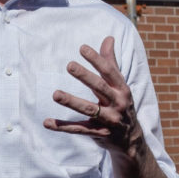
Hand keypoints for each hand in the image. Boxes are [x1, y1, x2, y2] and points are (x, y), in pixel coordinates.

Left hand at [43, 36, 143, 156]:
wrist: (131, 140)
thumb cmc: (120, 104)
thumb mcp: (119, 84)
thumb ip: (110, 62)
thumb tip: (108, 38)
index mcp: (121, 88)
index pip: (109, 71)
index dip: (96, 59)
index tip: (82, 48)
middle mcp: (117, 103)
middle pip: (100, 87)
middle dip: (85, 76)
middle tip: (69, 65)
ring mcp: (109, 120)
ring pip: (89, 109)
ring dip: (72, 101)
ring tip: (55, 94)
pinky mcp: (99, 134)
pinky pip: (79, 129)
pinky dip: (63, 127)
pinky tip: (47, 122)